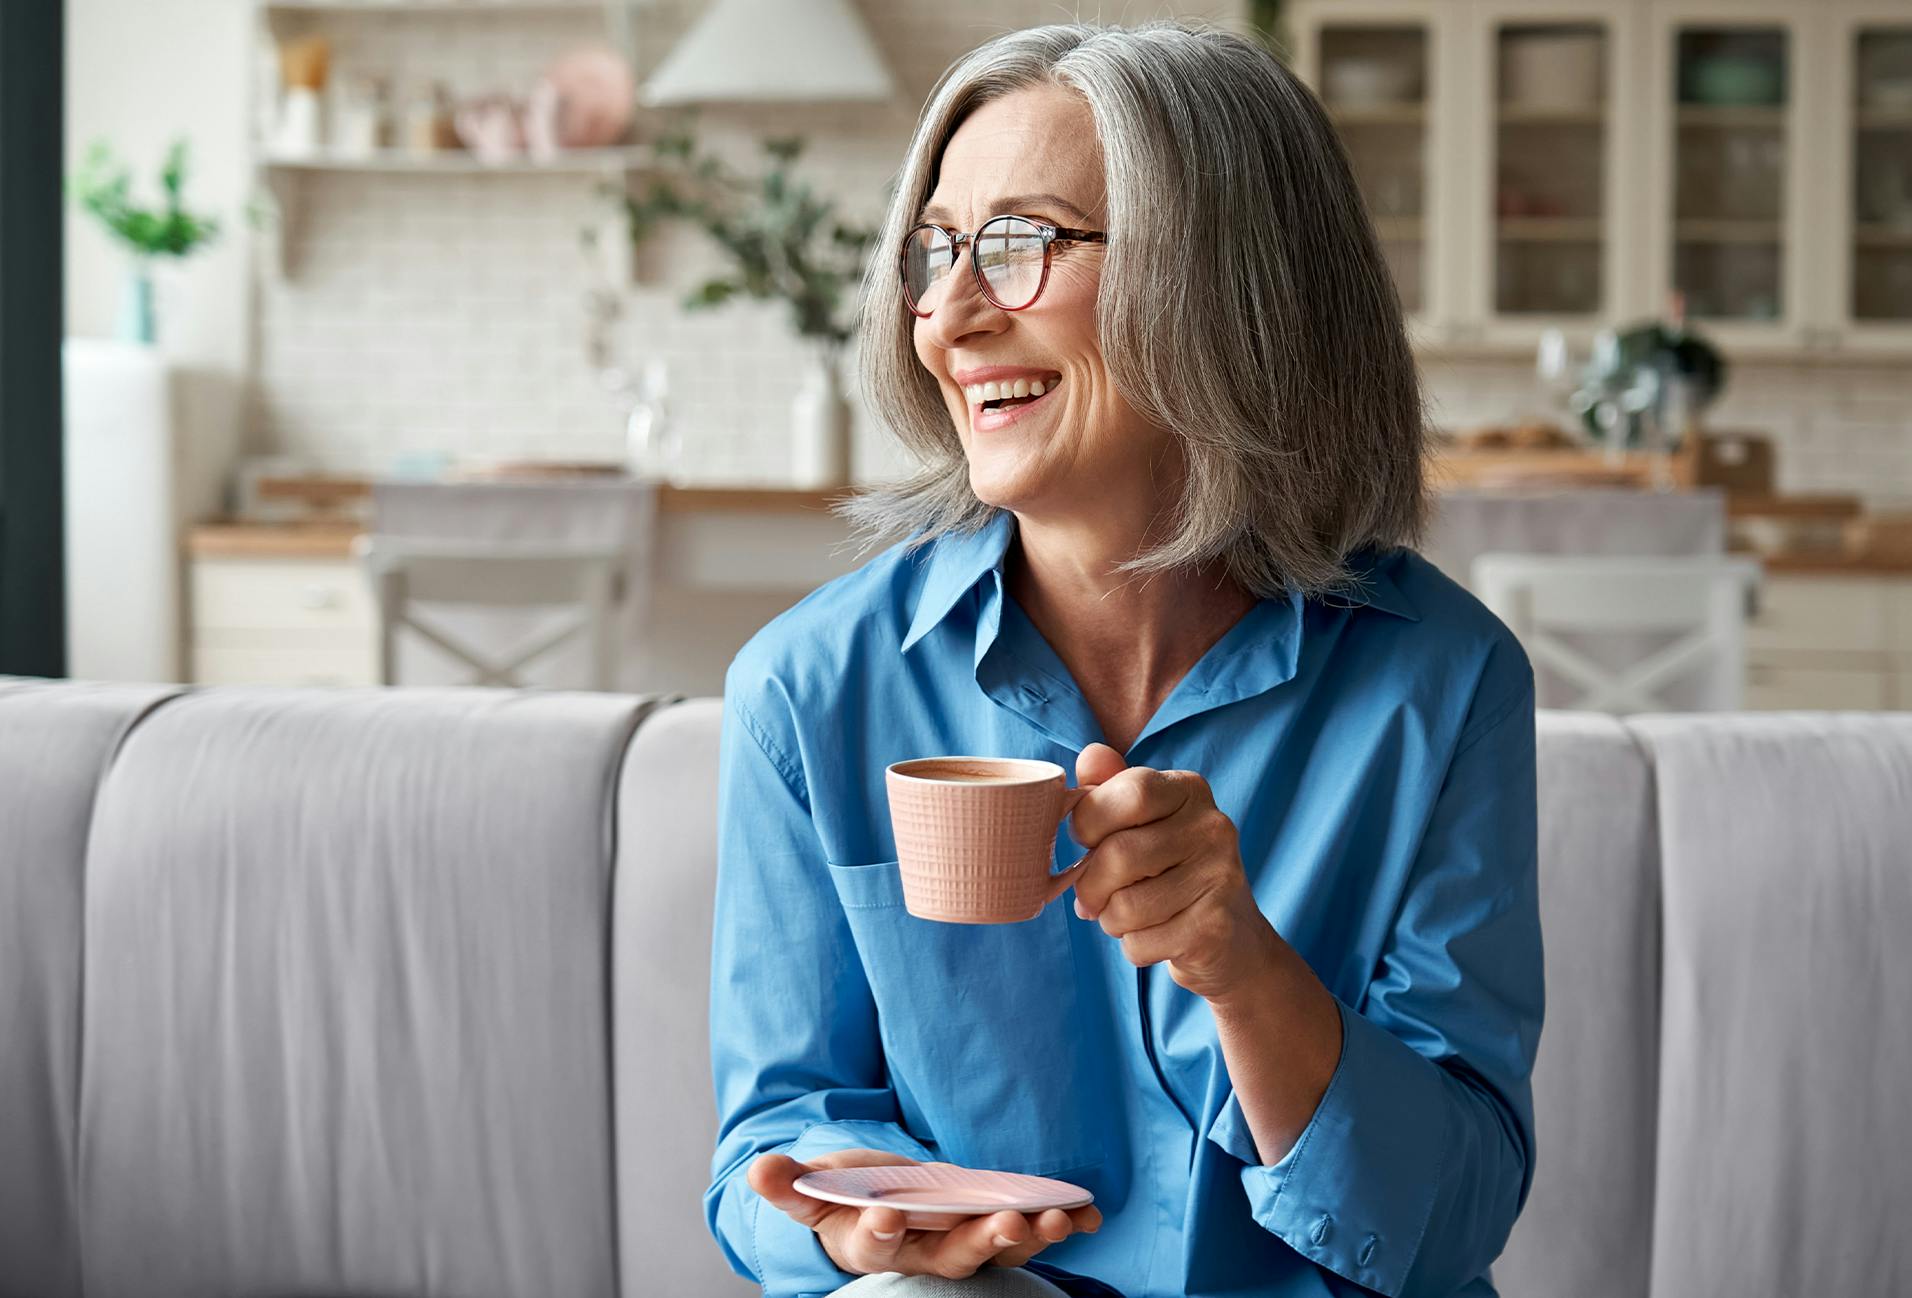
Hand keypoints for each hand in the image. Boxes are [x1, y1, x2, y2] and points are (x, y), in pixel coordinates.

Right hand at [748, 1149, 1100, 1278]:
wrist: (879, 1207)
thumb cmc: (846, 1199)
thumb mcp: (815, 1190)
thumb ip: (791, 1185)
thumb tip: (758, 1170)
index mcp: (872, 1244)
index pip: (876, 1246)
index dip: (881, 1233)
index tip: (888, 1216)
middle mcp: (923, 1253)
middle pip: (954, 1257)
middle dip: (981, 1241)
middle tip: (1005, 1223)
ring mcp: (963, 1243)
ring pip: (999, 1249)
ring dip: (1030, 1236)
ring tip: (1057, 1218)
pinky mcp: (993, 1228)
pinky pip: (1030, 1232)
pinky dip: (1061, 1225)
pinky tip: (1088, 1213)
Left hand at [1067, 743, 1275, 1000]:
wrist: (1232, 940)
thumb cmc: (1170, 872)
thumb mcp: (1142, 823)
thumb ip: (1111, 788)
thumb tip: (1090, 755)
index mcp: (1190, 790)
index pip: (1129, 792)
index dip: (1090, 821)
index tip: (1087, 841)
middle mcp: (1213, 827)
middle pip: (1118, 854)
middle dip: (1090, 886)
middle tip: (1093, 897)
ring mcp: (1220, 878)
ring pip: (1124, 907)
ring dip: (1110, 920)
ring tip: (1127, 916)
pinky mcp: (1215, 929)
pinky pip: (1140, 943)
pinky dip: (1133, 947)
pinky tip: (1156, 937)